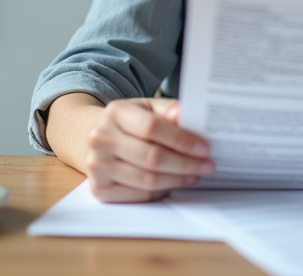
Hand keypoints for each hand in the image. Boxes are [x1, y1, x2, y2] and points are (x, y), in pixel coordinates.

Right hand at [49, 94, 214, 202]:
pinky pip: (138, 195)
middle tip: (208, 165)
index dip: (181, 140)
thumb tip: (185, 114)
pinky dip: (161, 191)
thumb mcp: (146, 107)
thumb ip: (168, 110)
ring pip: (147, 180)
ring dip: (177, 180)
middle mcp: (101, 139)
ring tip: (195, 174)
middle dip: (185, 163)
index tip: (205, 147)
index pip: (152, 127)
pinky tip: (174, 183)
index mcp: (115, 112)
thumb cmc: (129, 122)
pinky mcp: (99, 189)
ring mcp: (97, 166)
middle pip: (151, 157)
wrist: (94, 138)